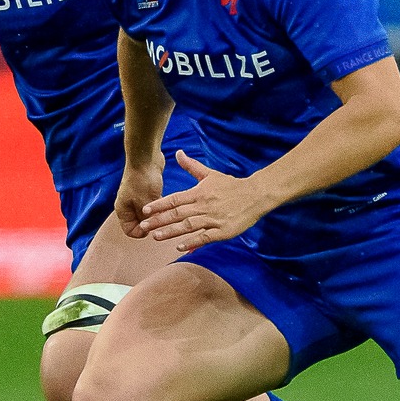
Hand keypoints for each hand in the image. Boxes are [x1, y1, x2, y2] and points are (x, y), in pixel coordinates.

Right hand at [115, 156, 166, 236]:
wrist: (145, 157)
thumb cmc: (142, 179)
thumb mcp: (144, 202)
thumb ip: (146, 218)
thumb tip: (149, 229)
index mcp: (122, 210)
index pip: (130, 231)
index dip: (141, 233)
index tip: (153, 228)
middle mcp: (127, 206)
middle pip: (138, 224)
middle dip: (150, 224)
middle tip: (161, 221)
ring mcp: (136, 198)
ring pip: (146, 215)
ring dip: (155, 215)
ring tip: (165, 213)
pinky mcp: (145, 192)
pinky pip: (152, 205)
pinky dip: (158, 207)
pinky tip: (166, 204)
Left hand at [141, 150, 268, 250]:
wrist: (255, 195)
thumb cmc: (231, 185)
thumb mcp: (210, 174)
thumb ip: (192, 166)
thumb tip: (178, 153)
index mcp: (199, 193)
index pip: (174, 199)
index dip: (159, 205)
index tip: (145, 210)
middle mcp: (204, 206)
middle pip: (177, 214)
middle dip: (159, 221)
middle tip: (143, 226)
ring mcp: (213, 219)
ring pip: (188, 226)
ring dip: (171, 232)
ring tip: (155, 237)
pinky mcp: (223, 231)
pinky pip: (205, 237)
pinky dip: (192, 242)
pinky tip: (179, 247)